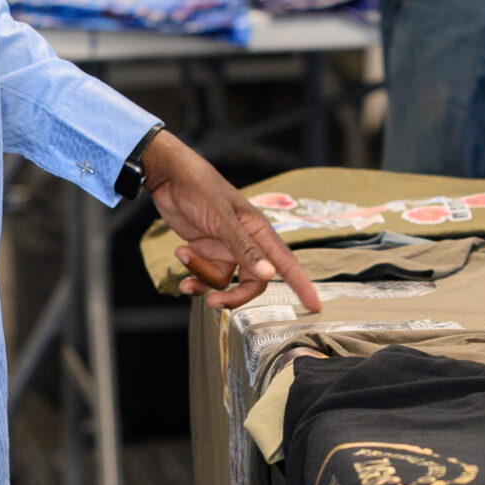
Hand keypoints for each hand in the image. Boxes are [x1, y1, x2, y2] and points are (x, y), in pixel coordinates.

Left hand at [139, 129, 321, 313]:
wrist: (169, 177)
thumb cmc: (201, 189)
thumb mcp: (223, 219)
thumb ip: (245, 249)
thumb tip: (270, 275)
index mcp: (259, 231)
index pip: (286, 263)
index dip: (301, 285)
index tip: (315, 307)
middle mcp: (246, 243)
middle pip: (252, 282)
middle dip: (233, 294)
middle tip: (214, 301)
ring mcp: (225, 248)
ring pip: (223, 280)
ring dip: (201, 273)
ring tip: (183, 253)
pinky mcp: (206, 251)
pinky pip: (205, 277)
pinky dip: (192, 277)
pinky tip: (181, 268)